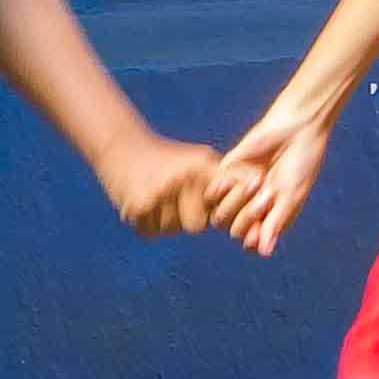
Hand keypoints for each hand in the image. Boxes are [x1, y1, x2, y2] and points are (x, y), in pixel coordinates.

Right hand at [100, 134, 227, 237]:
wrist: (121, 145)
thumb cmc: (167, 159)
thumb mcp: (199, 160)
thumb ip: (228, 180)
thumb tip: (258, 190)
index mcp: (200, 167)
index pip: (226, 200)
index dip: (230, 211)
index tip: (225, 214)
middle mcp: (182, 179)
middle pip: (196, 226)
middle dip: (187, 219)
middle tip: (174, 199)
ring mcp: (158, 193)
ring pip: (171, 230)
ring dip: (165, 221)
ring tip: (156, 197)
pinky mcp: (137, 207)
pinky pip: (151, 233)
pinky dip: (147, 223)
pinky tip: (143, 203)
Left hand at [192, 101, 326, 256]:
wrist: (295, 129)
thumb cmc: (301, 164)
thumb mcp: (292, 195)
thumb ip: (276, 223)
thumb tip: (264, 252)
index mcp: (270, 217)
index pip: (252, 240)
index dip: (253, 239)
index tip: (261, 229)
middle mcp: (252, 206)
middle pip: (234, 229)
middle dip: (249, 216)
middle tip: (267, 194)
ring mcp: (238, 190)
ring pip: (220, 214)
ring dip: (237, 202)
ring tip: (258, 181)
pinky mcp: (227, 171)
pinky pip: (214, 190)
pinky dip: (226, 186)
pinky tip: (246, 172)